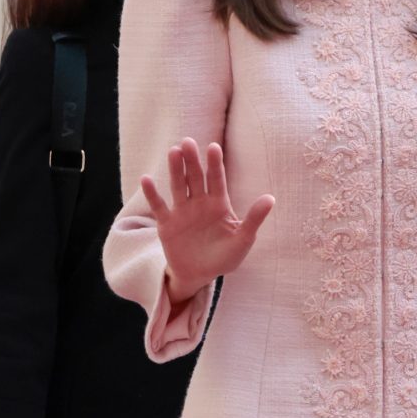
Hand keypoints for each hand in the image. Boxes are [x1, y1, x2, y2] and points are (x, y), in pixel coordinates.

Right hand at [142, 137, 273, 303]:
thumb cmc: (224, 257)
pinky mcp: (166, 223)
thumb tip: (270, 198)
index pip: (217, 180)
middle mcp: (199, 203)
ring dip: (175, 170)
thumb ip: (254, 219)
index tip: (214, 147)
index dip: (215, 164)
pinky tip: (146, 179)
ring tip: (173, 151)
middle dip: (192, 161)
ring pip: (178, 186)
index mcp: (218, 204)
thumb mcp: (243, 240)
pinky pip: (159, 206)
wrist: (199, 275)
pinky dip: (152, 194)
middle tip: (188, 142)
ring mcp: (182, 211)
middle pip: (195, 178)